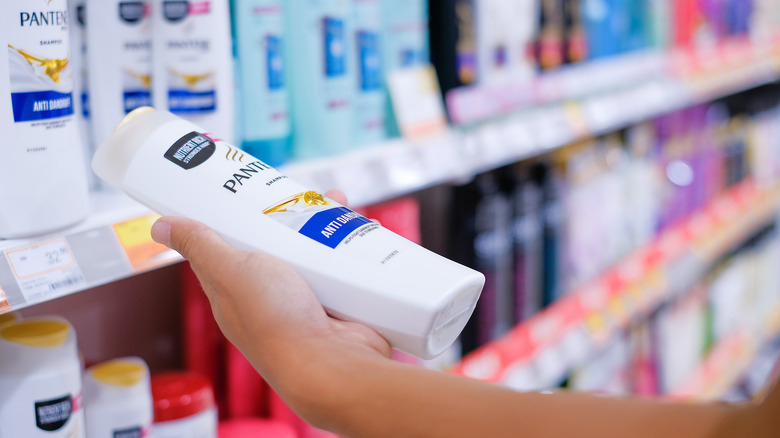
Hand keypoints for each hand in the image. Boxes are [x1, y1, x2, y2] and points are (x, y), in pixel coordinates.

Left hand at [150, 190, 390, 412]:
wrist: (331, 363)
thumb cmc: (276, 321)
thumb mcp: (231, 270)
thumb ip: (201, 245)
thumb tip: (160, 226)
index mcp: (234, 292)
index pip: (226, 247)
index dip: (233, 217)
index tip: (245, 189)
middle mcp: (269, 298)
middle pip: (276, 244)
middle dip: (291, 214)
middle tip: (304, 190)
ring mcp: (306, 301)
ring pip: (314, 251)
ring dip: (327, 225)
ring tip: (339, 201)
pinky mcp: (339, 304)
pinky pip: (344, 266)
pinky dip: (353, 246)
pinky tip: (364, 226)